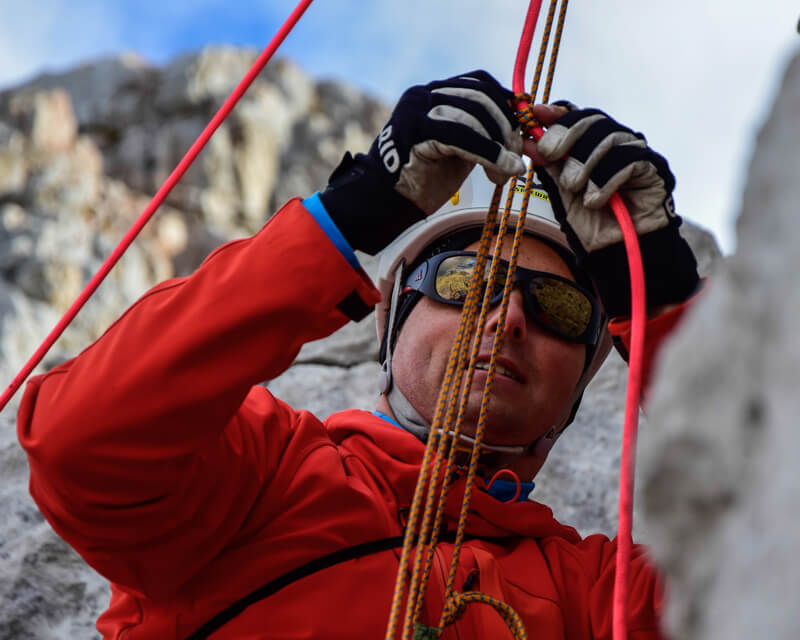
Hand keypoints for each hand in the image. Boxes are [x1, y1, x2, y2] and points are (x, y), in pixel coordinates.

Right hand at [320, 71, 523, 253]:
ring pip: (475, 115)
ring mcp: (416, 110)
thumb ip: (480, 133)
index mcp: (432, 93)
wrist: (383, 202)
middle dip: (507, 128)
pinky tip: (502, 171)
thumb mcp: (457, 148)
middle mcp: (423, 94)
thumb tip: (517, 129)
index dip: (507, 105)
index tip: (520, 133)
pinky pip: (463, 136)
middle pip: (481, 96)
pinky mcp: (415, 131)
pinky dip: (489, 154)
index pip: (480, 83)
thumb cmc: (421, 179)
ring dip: (500, 145)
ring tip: (508, 171)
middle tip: (517, 158)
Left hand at [526, 103, 676, 252]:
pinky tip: (595, 200)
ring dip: (584, 164)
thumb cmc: (591, 224)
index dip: (557, 114)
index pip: (577, 117)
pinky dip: (605, 181)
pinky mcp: (654, 169)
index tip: (536, 113)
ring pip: (608, 137)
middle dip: (566, 134)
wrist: (615, 253)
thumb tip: (527, 140)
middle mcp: (616, 145)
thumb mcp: (560, 192)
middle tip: (550, 154)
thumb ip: (548, 166)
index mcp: (593, 147)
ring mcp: (636, 154)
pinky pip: (628, 160)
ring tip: (575, 188)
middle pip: (592, 120)